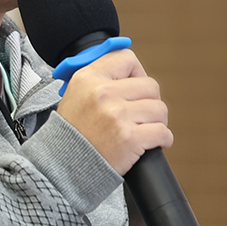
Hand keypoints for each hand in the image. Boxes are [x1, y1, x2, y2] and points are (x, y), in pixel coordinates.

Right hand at [55, 49, 171, 173]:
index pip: (126, 58)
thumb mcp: (76, 95)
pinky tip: (153, 142)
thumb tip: (132, 71)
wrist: (63, 167)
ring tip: (143, 129)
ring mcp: (117, 116)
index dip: (136, 73)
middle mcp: (102, 94)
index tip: (134, 86)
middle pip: (150, 86)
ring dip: (156, 121)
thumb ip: (100, 79)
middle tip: (140, 113)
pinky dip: (163, 139)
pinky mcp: (129, 139)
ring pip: (159, 109)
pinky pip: (162, 132)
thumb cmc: (72, 133)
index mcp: (88, 78)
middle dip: (149, 101)